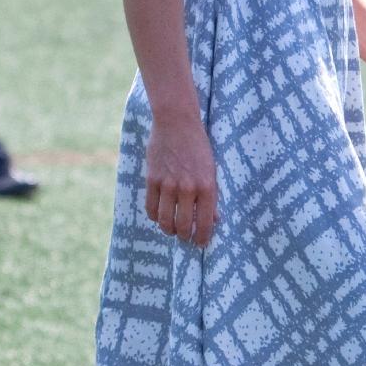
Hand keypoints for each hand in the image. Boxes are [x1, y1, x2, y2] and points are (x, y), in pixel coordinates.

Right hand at [144, 114, 219, 245]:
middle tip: (185, 237)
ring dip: (169, 230)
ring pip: (164, 221)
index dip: (201, 237)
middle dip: (184, 236)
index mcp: (206, 186)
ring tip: (172, 230)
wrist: (177, 123)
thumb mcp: (212, 170)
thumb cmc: (198, 146)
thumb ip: (211, 196)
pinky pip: (151, 208)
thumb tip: (213, 220)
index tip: (200, 243)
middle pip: (181, 226)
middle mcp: (187, 188)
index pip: (203, 223)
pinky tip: (160, 216)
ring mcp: (167, 184)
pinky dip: (155, 217)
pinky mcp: (152, 179)